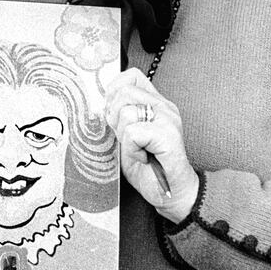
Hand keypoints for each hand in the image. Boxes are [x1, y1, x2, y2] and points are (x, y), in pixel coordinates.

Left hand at [104, 68, 198, 222]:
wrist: (172, 193)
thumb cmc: (149, 168)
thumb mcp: (126, 137)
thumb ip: (117, 117)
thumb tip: (99, 106)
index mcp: (155, 103)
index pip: (131, 76)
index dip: (114, 90)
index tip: (113, 113)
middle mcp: (164, 106)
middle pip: (123, 92)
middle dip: (114, 116)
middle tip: (126, 138)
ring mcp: (168, 119)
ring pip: (126, 112)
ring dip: (123, 136)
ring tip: (137, 149)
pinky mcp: (168, 134)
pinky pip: (132, 132)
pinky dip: (131, 149)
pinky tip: (143, 157)